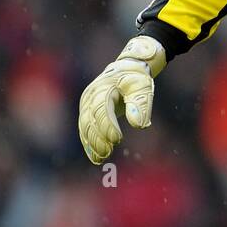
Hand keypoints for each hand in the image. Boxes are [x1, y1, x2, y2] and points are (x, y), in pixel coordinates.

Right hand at [77, 35, 166, 163]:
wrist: (125, 68)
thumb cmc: (135, 78)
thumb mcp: (142, 87)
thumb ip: (140, 104)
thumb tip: (139, 125)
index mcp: (103, 88)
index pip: (102, 108)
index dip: (107, 125)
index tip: (117, 139)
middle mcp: (90, 96)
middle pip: (90, 119)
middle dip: (98, 137)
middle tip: (108, 152)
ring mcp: (86, 104)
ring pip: (85, 126)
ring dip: (92, 143)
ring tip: (102, 158)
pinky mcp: (86, 112)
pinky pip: (85, 129)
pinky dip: (89, 143)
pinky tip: (96, 157)